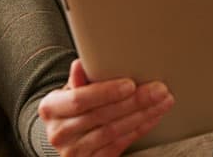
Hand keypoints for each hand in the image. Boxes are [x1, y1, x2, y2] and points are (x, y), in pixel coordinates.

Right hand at [38, 60, 174, 156]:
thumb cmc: (70, 108)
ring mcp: (74, 151)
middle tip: (159, 89)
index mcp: (51, 108)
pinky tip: (152, 117)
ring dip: (142, 115)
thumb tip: (81, 64)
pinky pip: (119, 145)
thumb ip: (78, 80)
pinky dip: (139, 130)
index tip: (130, 84)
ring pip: (113, 132)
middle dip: (134, 102)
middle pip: (101, 116)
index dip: (106, 92)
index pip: (79, 99)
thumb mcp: (68, 91)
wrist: (64, 137)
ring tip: (162, 101)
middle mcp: (59, 133)